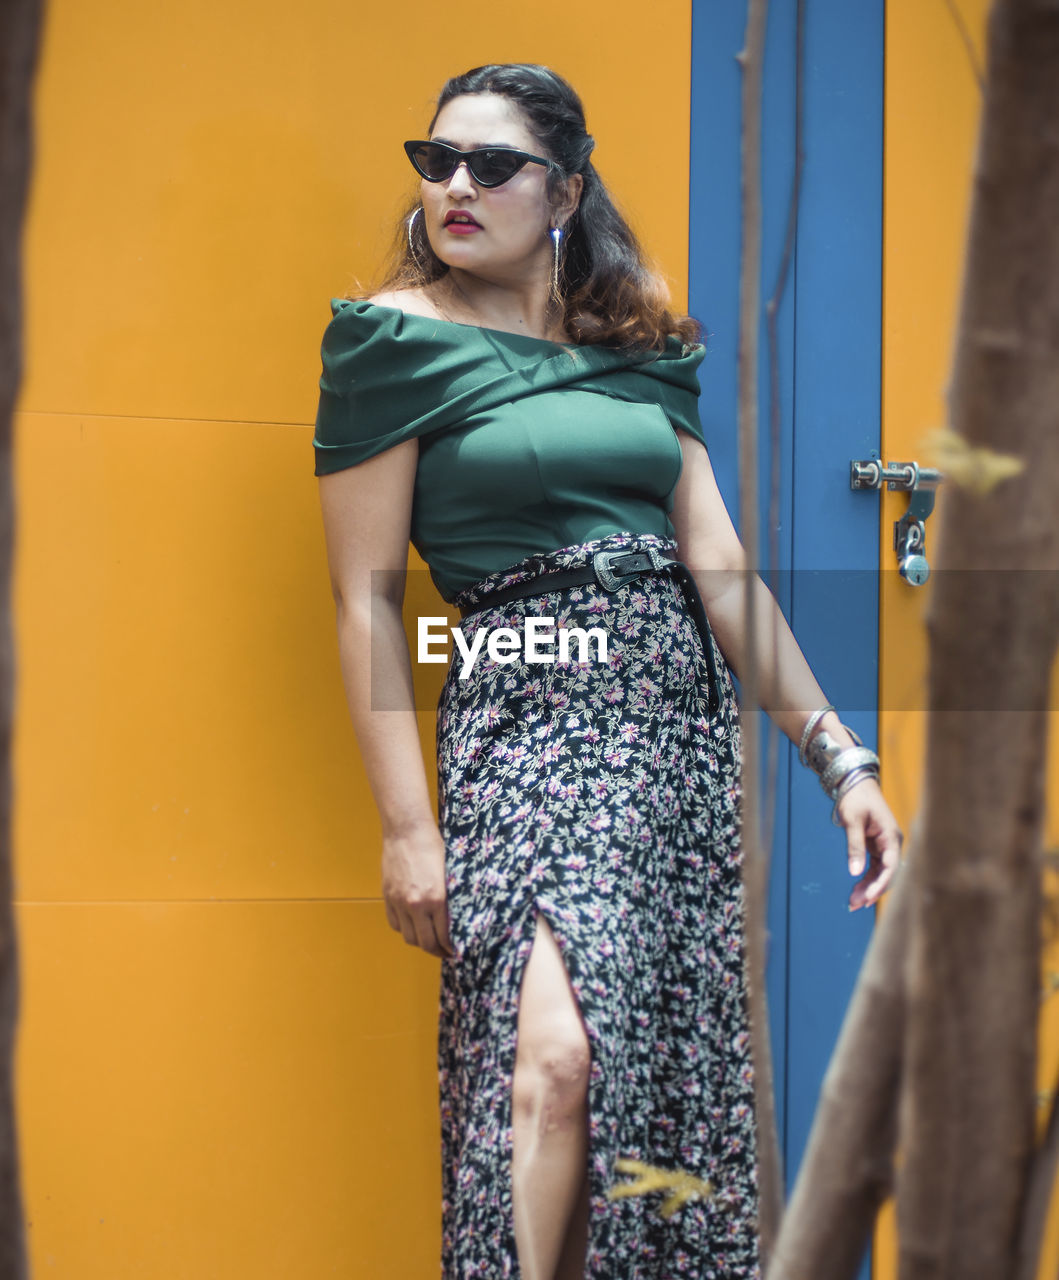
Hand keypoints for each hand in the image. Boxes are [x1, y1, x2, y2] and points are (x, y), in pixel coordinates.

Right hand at [381, 823, 454, 958]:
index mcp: (436, 899)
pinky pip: (395, 924)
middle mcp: (416, 905)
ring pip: (408, 937)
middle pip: (425, 943)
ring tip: (430, 941)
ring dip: (420, 942)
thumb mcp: (450, 873)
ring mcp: (399, 902)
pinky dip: (404, 929)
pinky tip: (413, 925)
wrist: (406, 831)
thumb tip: (457, 920)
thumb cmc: (433, 846)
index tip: (456, 952)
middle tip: (445, 953)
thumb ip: (450, 898)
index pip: (443, 936)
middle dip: (437, 952)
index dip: (450, 948)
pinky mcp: (388, 897)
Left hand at [834, 777, 902, 911]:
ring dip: (867, 888)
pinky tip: (855, 892)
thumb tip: (854, 872)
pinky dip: (865, 879)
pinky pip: (874, 868)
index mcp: (891, 836)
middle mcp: (892, 844)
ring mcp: (885, 846)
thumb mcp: (852, 821)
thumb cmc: (855, 798)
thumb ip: (854, 846)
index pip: (891, 866)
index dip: (881, 884)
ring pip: (879, 874)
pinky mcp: (877, 848)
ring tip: (852, 904)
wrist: (855, 783)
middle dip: (872, 891)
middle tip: (854, 905)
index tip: (868, 898)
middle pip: (886, 874)